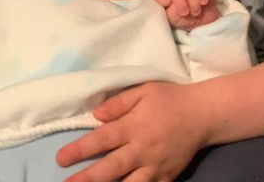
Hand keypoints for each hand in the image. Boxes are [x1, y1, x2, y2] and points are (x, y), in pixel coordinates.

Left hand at [56, 81, 212, 181]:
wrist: (202, 114)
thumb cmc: (169, 99)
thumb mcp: (143, 90)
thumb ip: (119, 102)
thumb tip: (95, 115)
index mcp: (134, 126)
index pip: (102, 139)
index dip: (80, 149)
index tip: (61, 158)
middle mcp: (142, 149)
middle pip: (110, 168)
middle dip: (86, 179)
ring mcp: (154, 167)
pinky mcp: (166, 178)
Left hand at [152, 0, 219, 29]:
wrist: (201, 23)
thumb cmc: (183, 20)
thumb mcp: (173, 20)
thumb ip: (170, 12)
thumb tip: (175, 7)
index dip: (165, 0)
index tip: (173, 11)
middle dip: (180, 0)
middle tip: (185, 13)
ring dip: (193, 1)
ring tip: (195, 12)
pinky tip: (203, 3)